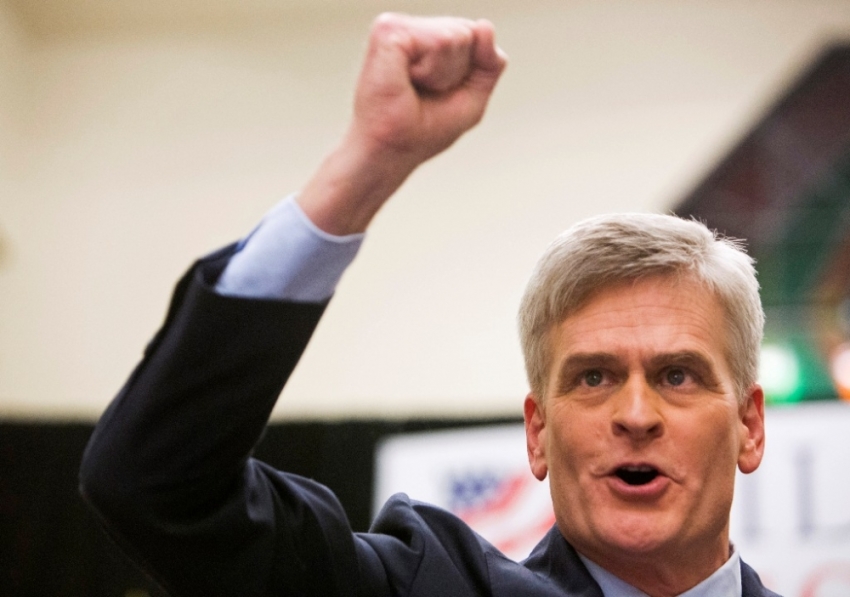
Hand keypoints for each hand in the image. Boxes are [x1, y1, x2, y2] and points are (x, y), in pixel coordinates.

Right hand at [350, 13, 506, 164]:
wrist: (388, 152)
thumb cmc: (421, 131)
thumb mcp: (471, 98)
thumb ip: (489, 63)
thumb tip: (485, 26)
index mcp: (425, 38)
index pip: (475, 34)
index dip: (467, 70)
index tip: (437, 92)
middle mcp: (409, 27)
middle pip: (468, 32)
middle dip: (456, 71)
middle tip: (424, 93)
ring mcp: (396, 26)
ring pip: (456, 36)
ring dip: (443, 74)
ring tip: (413, 88)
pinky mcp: (387, 31)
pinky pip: (439, 41)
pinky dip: (432, 71)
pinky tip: (407, 81)